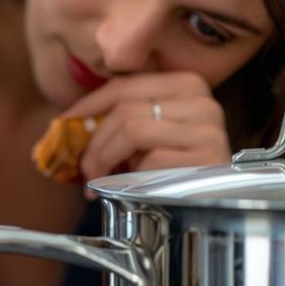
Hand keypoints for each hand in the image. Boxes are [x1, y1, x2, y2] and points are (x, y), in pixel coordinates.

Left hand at [61, 72, 231, 196]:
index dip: (88, 105)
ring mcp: (208, 128)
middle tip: (84, 168)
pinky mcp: (207, 157)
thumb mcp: (150, 134)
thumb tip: (69, 122)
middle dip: (94, 142)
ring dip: (107, 159)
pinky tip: (134, 188)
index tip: (66, 123)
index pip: (124, 85)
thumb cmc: (179, 167)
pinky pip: (151, 160)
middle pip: (124, 109)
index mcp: (186, 84)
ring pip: (133, 129)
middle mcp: (202, 101)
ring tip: (101, 179)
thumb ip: (121, 119)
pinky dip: (133, 176)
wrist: (218, 200)